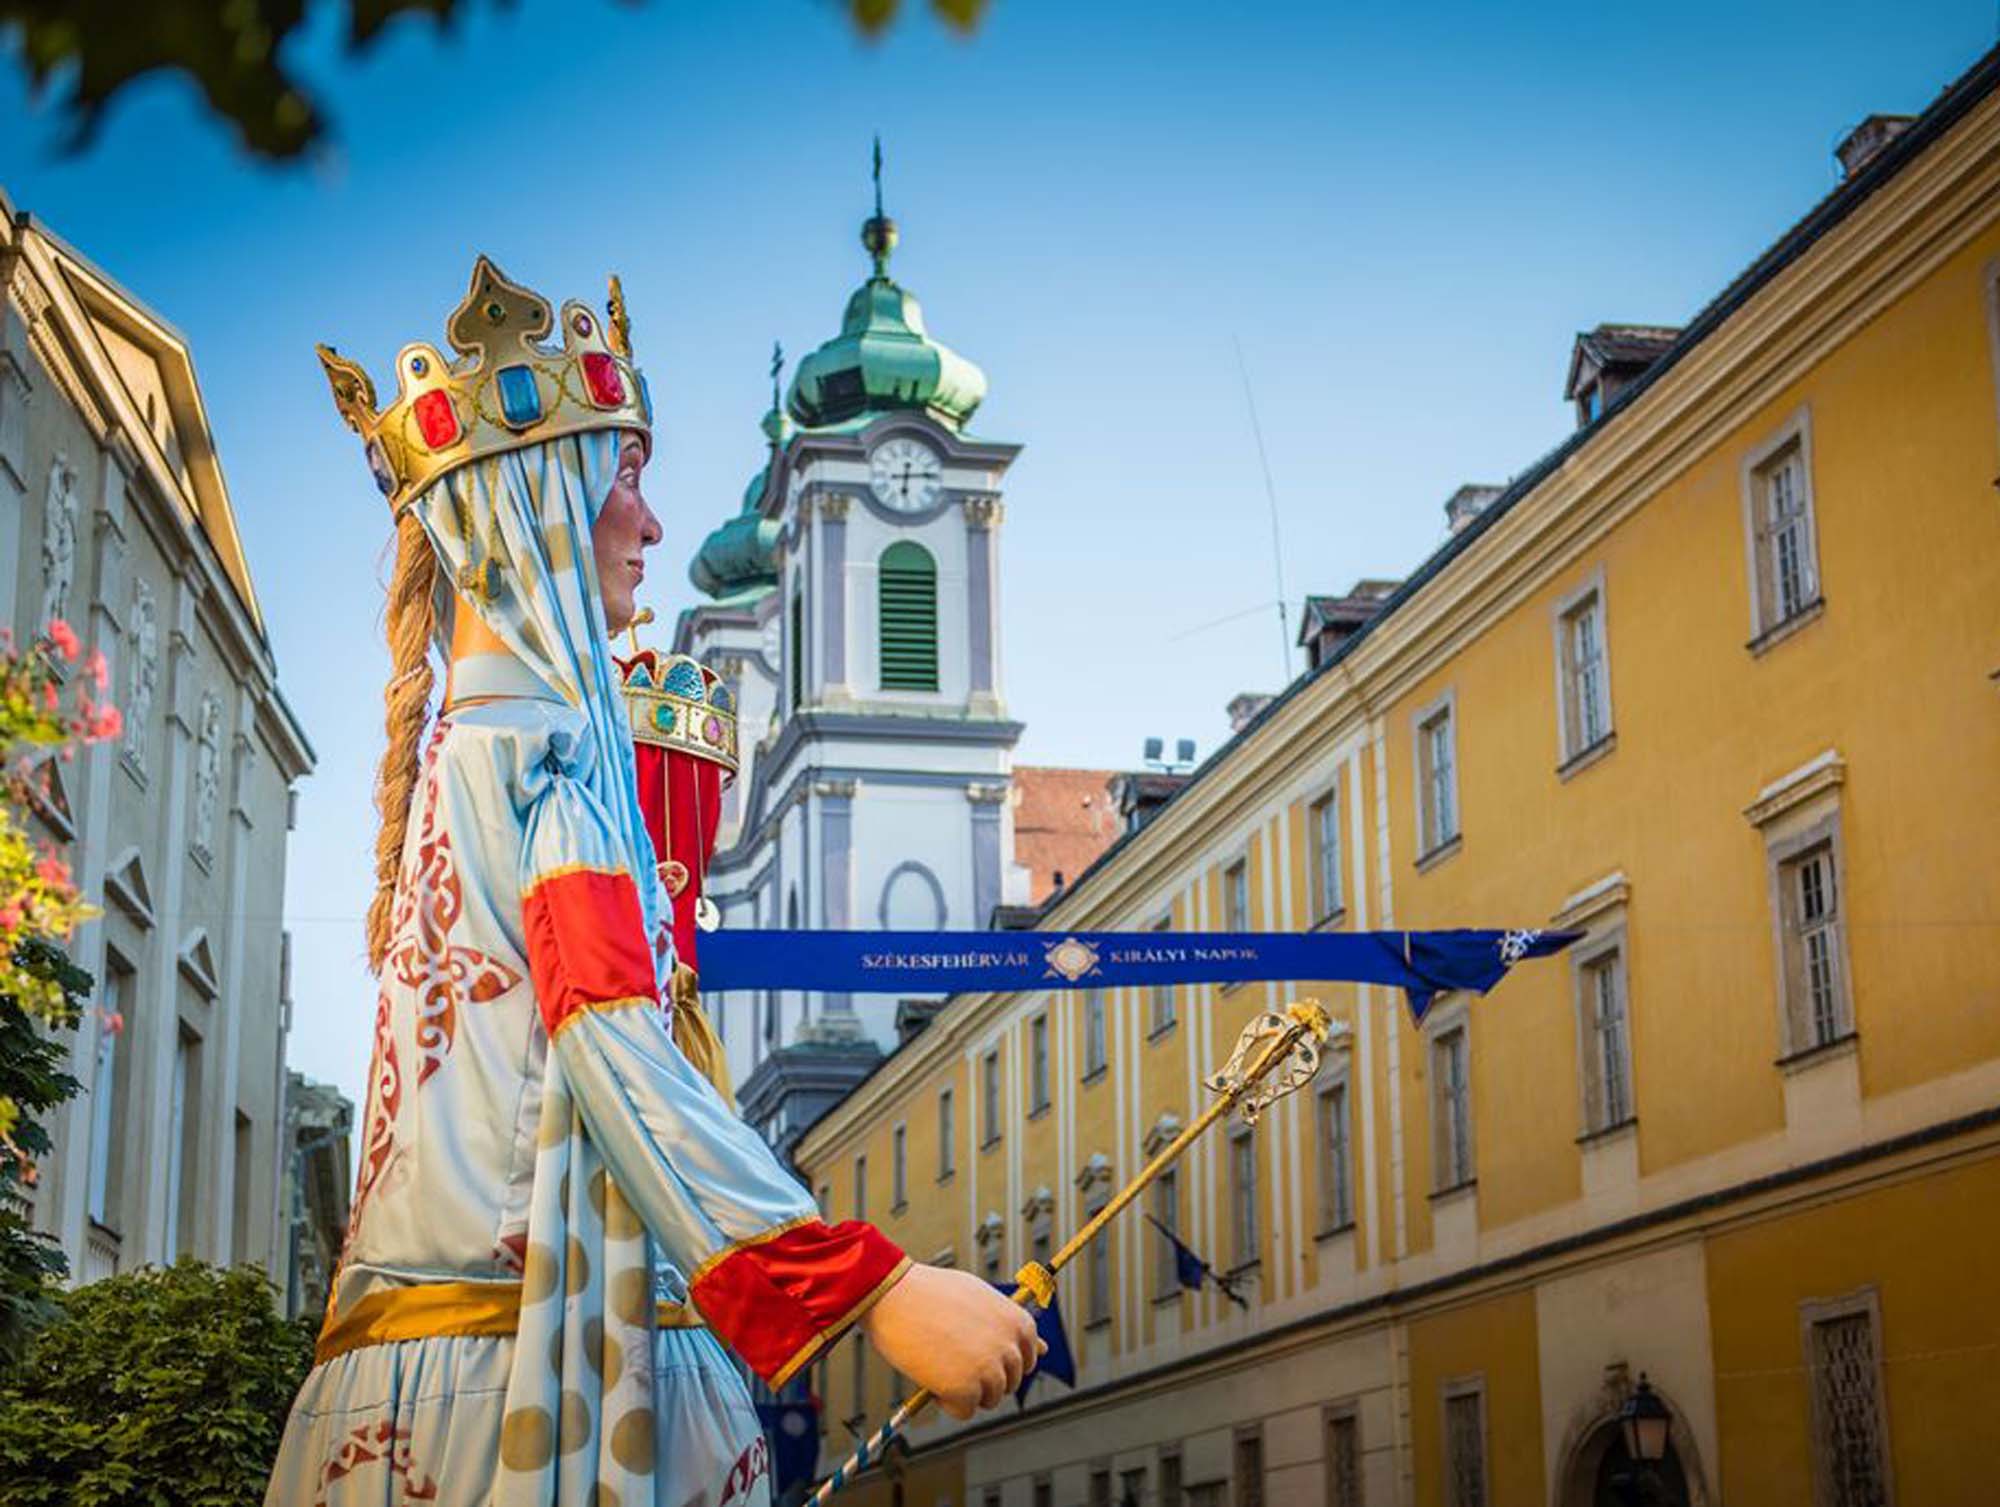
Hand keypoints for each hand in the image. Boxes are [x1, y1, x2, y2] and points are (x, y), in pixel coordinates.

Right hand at [860, 1263, 1043, 1419]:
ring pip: (988, 1399)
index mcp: (1019, 1322)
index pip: (1029, 1357)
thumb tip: (1044, 1350)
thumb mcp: (981, 1299)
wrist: (894, 1293)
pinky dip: (948, 1402)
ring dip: (966, 1390)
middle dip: (984, 1377)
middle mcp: (1010, 1347)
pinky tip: (932, 1376)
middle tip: (954, 1357)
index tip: (982, 1357)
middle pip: (1008, 1382)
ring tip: (941, 1362)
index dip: (1002, 1360)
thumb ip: (1010, 1325)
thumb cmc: (932, 1292)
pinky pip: (964, 1411)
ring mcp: (989, 1369)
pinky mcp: (965, 1389)